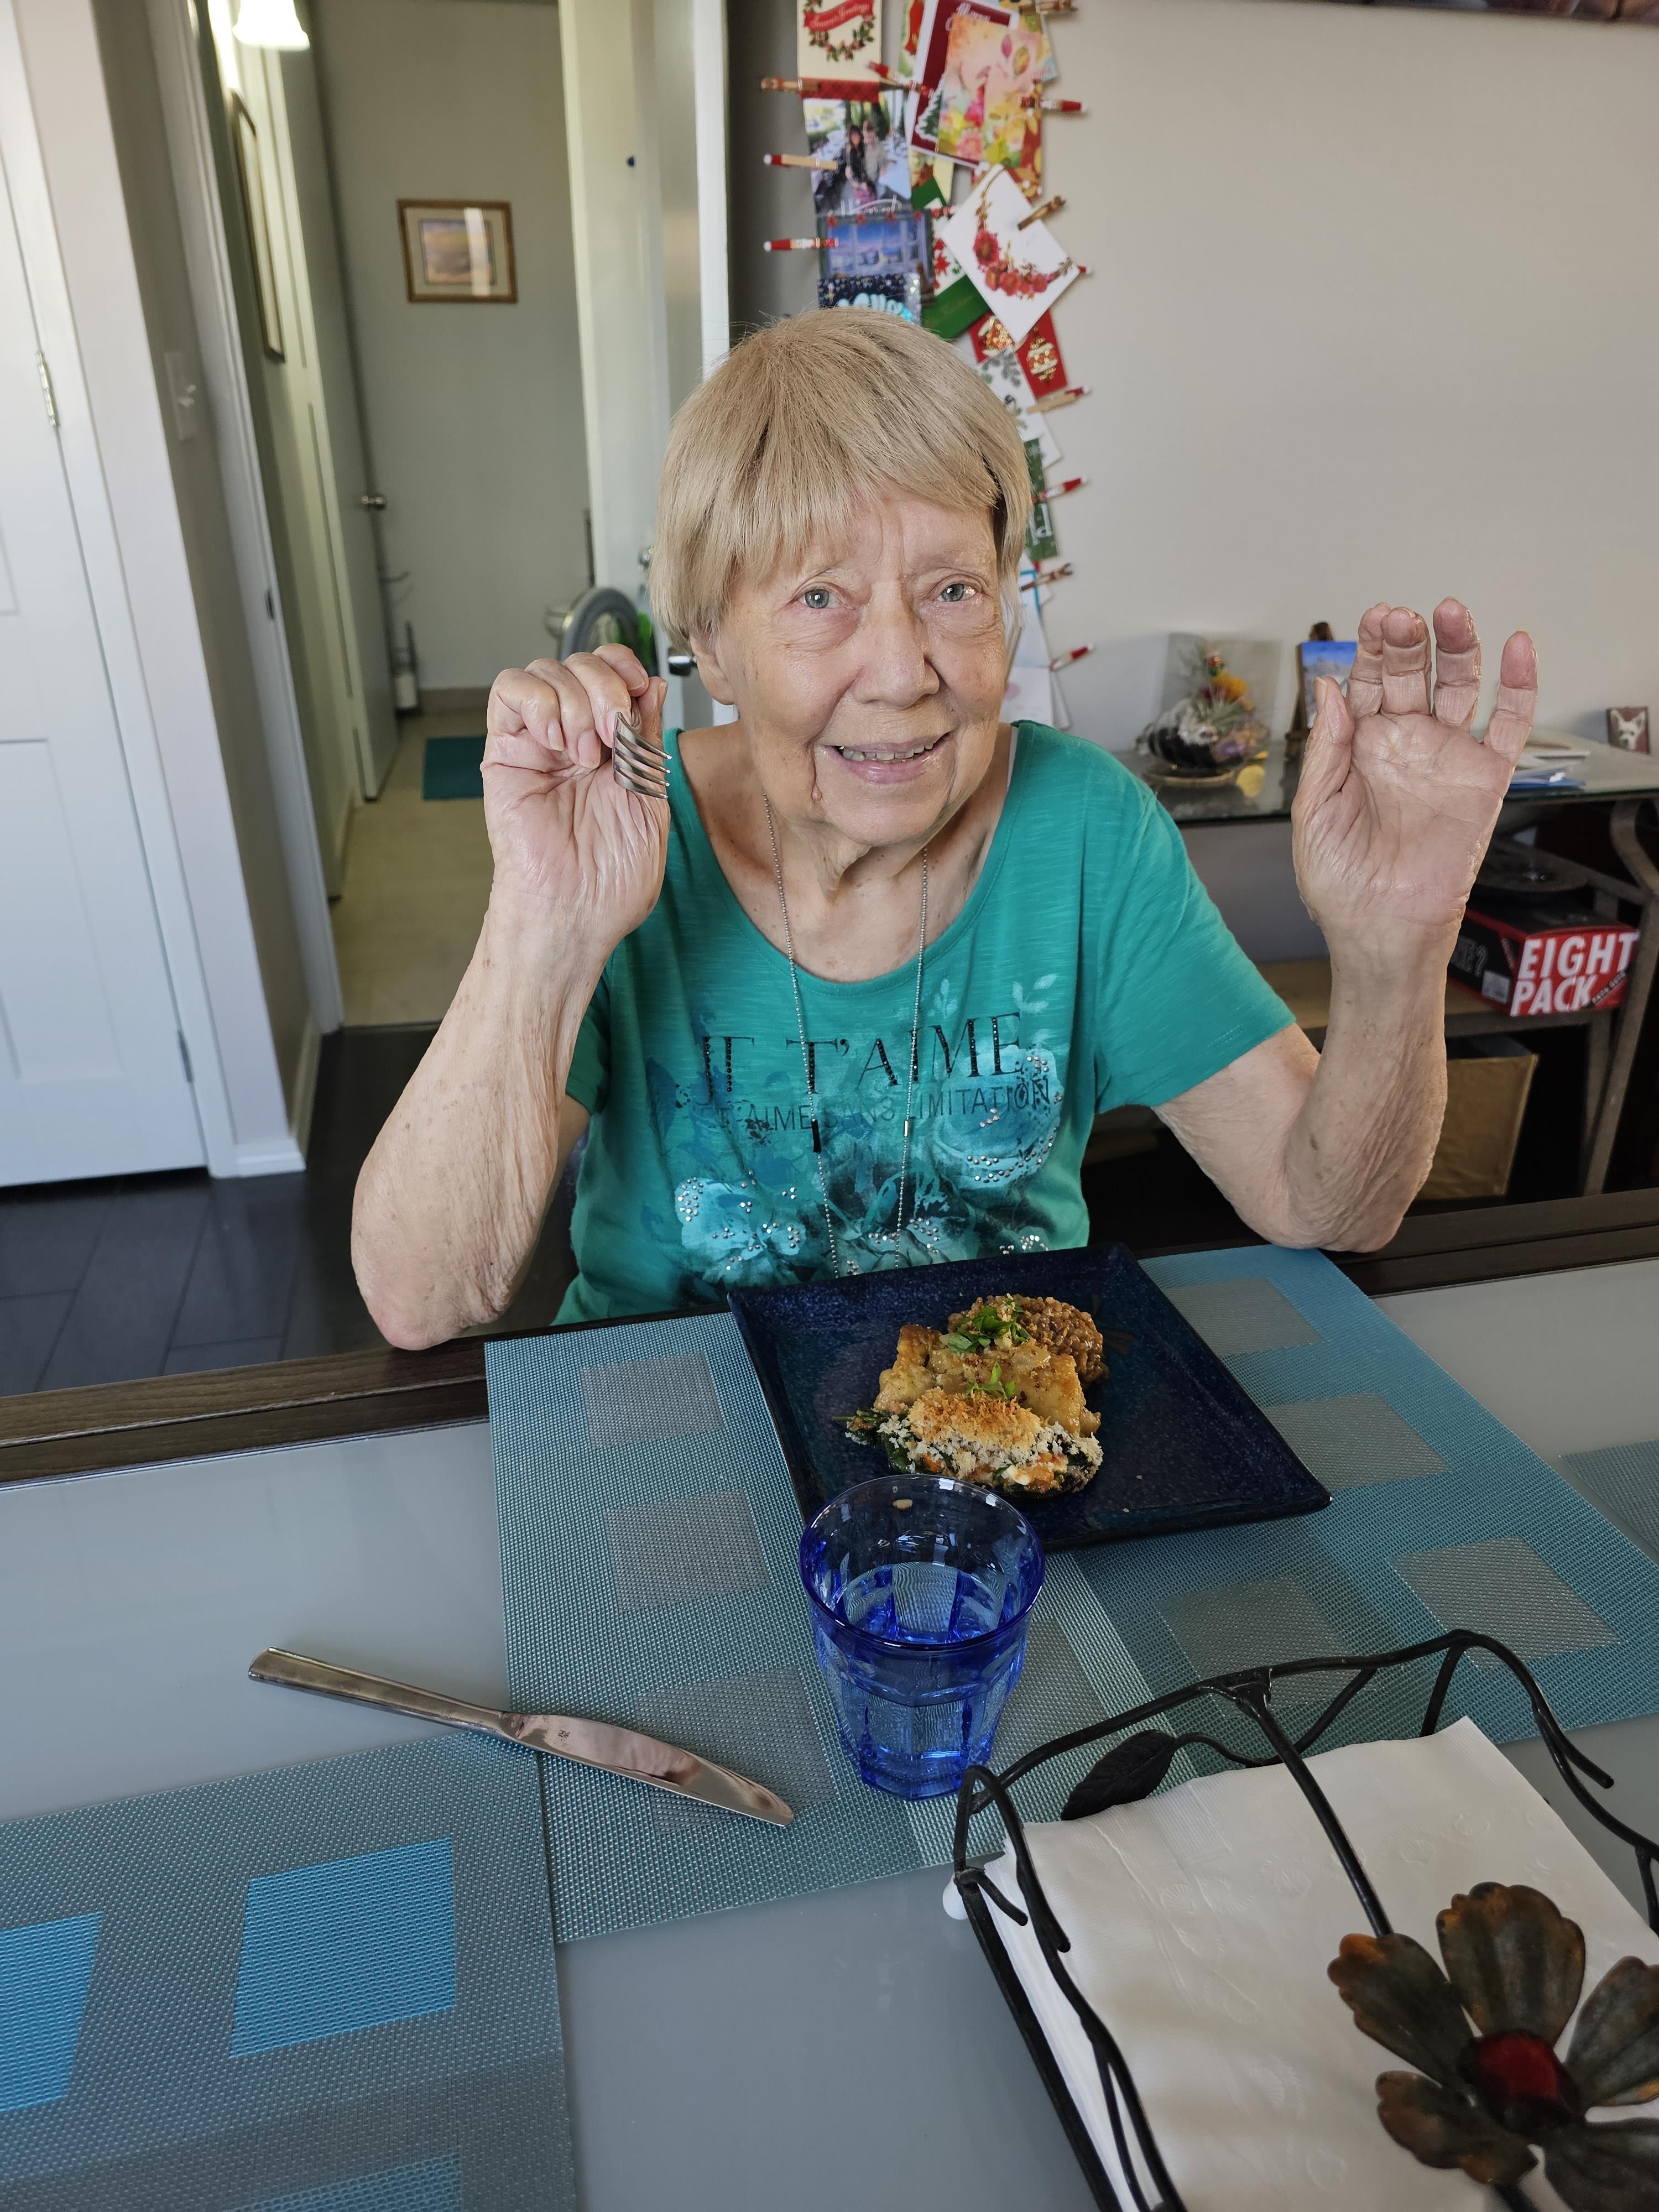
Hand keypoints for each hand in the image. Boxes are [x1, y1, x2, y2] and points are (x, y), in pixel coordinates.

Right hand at [481, 645, 669, 951]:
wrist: (574, 912)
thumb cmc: (612, 878)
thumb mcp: (649, 799)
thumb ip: (648, 739)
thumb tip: (652, 683)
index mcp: (613, 745)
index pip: (613, 673)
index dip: (625, 666)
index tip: (640, 688)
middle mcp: (574, 736)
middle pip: (581, 664)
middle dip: (605, 689)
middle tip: (615, 737)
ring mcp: (538, 741)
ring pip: (546, 670)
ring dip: (575, 702)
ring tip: (585, 756)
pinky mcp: (504, 750)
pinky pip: (509, 690)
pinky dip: (538, 702)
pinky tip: (557, 743)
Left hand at [1293, 601, 1537, 959]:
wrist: (1381, 930)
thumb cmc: (1340, 883)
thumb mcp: (1314, 811)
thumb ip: (1325, 749)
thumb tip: (1329, 689)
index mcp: (1359, 749)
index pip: (1368, 683)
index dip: (1371, 650)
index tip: (1373, 621)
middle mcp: (1405, 745)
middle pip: (1411, 675)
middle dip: (1406, 642)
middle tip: (1402, 619)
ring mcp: (1446, 757)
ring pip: (1460, 685)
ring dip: (1458, 646)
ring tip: (1448, 615)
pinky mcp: (1484, 779)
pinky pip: (1509, 724)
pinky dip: (1519, 685)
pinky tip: (1517, 647)